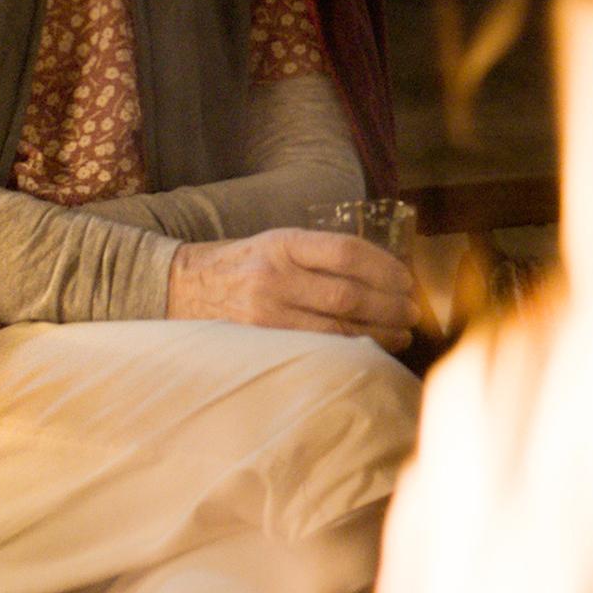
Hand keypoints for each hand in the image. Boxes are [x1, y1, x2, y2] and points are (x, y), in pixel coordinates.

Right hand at [165, 227, 416, 348]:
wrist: (180, 286)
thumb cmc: (242, 264)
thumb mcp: (277, 242)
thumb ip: (321, 255)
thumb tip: (383, 273)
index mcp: (283, 242)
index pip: (347, 252)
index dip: (384, 267)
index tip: (405, 279)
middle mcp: (274, 275)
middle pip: (348, 295)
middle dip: (389, 306)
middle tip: (412, 313)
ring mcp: (264, 312)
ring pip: (335, 329)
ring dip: (377, 333)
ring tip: (400, 335)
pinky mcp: (258, 341)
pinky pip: (314, 349)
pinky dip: (347, 350)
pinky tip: (367, 350)